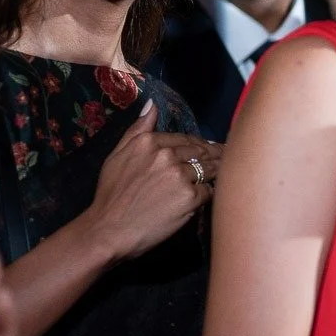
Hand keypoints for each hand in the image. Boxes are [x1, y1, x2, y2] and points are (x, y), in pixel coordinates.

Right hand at [73, 102, 219, 262]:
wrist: (108, 230)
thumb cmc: (111, 195)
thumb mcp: (117, 156)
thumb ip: (137, 130)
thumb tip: (152, 104)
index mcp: (149, 142)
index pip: (186, 139)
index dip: (200, 144)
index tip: (209, 148)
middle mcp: (167, 155)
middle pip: (202, 151)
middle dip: (215, 155)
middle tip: (227, 157)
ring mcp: (180, 176)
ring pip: (210, 168)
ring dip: (218, 171)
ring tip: (227, 173)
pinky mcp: (191, 197)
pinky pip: (210, 191)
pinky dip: (210, 193)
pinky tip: (212, 196)